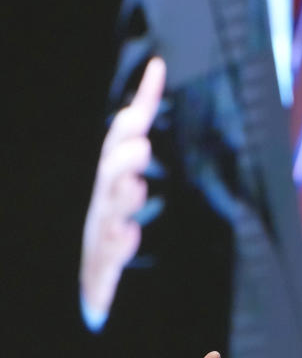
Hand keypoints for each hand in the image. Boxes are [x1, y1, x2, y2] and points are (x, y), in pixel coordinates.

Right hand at [80, 57, 166, 318]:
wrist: (86, 289)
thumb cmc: (113, 229)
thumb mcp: (131, 186)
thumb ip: (140, 139)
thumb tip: (153, 80)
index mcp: (114, 176)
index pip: (127, 131)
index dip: (143, 100)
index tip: (158, 68)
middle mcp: (105, 199)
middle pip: (109, 168)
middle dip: (124, 153)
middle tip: (142, 144)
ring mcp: (100, 231)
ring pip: (108, 209)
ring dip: (122, 196)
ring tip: (136, 187)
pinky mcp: (102, 266)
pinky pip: (107, 254)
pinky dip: (117, 244)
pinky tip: (129, 236)